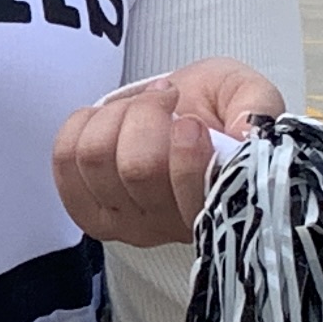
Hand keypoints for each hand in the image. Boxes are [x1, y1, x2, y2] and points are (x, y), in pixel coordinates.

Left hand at [53, 58, 287, 247]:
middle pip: (137, 168)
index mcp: (220, 205)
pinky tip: (106, 119)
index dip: (187, 150)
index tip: (192, 119)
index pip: (192, 195)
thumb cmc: (219, 108)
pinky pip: (65, 162)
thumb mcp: (252, 95)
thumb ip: (257, 109)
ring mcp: (126, 223)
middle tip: (167, 99)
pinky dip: (81, 126)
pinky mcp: (89, 211)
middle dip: (148, 115)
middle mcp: (171, 226)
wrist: (186, 109)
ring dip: (116, 116)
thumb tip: (246, 134)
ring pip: (97, 159)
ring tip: (139, 108)